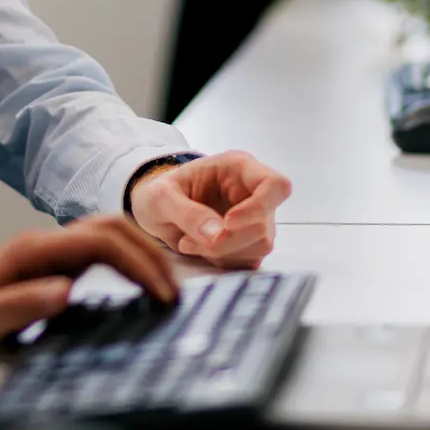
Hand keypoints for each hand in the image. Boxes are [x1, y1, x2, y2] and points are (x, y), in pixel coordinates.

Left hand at [0, 216, 176, 377]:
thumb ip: (19, 307)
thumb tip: (67, 292)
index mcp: (30, 251)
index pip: (101, 241)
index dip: (138, 264)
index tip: (162, 296)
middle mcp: (42, 247)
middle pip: (112, 229)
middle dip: (150, 254)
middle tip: (175, 293)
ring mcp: (45, 258)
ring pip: (108, 239)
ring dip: (142, 257)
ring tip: (166, 292)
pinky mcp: (46, 274)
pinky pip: (98, 259)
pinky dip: (127, 267)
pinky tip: (138, 294)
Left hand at [128, 150, 290, 267]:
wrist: (153, 210)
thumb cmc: (158, 193)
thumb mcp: (161, 197)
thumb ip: (187, 212)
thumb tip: (217, 234)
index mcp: (238, 168)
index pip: (275, 185)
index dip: (259, 208)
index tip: (227, 222)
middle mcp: (252, 192)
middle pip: (264, 225)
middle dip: (229, 240)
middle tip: (192, 240)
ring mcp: (254, 219)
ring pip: (260, 246)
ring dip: (223, 252)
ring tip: (189, 242)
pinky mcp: (248, 242)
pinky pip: (249, 260)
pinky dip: (223, 261)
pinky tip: (199, 249)